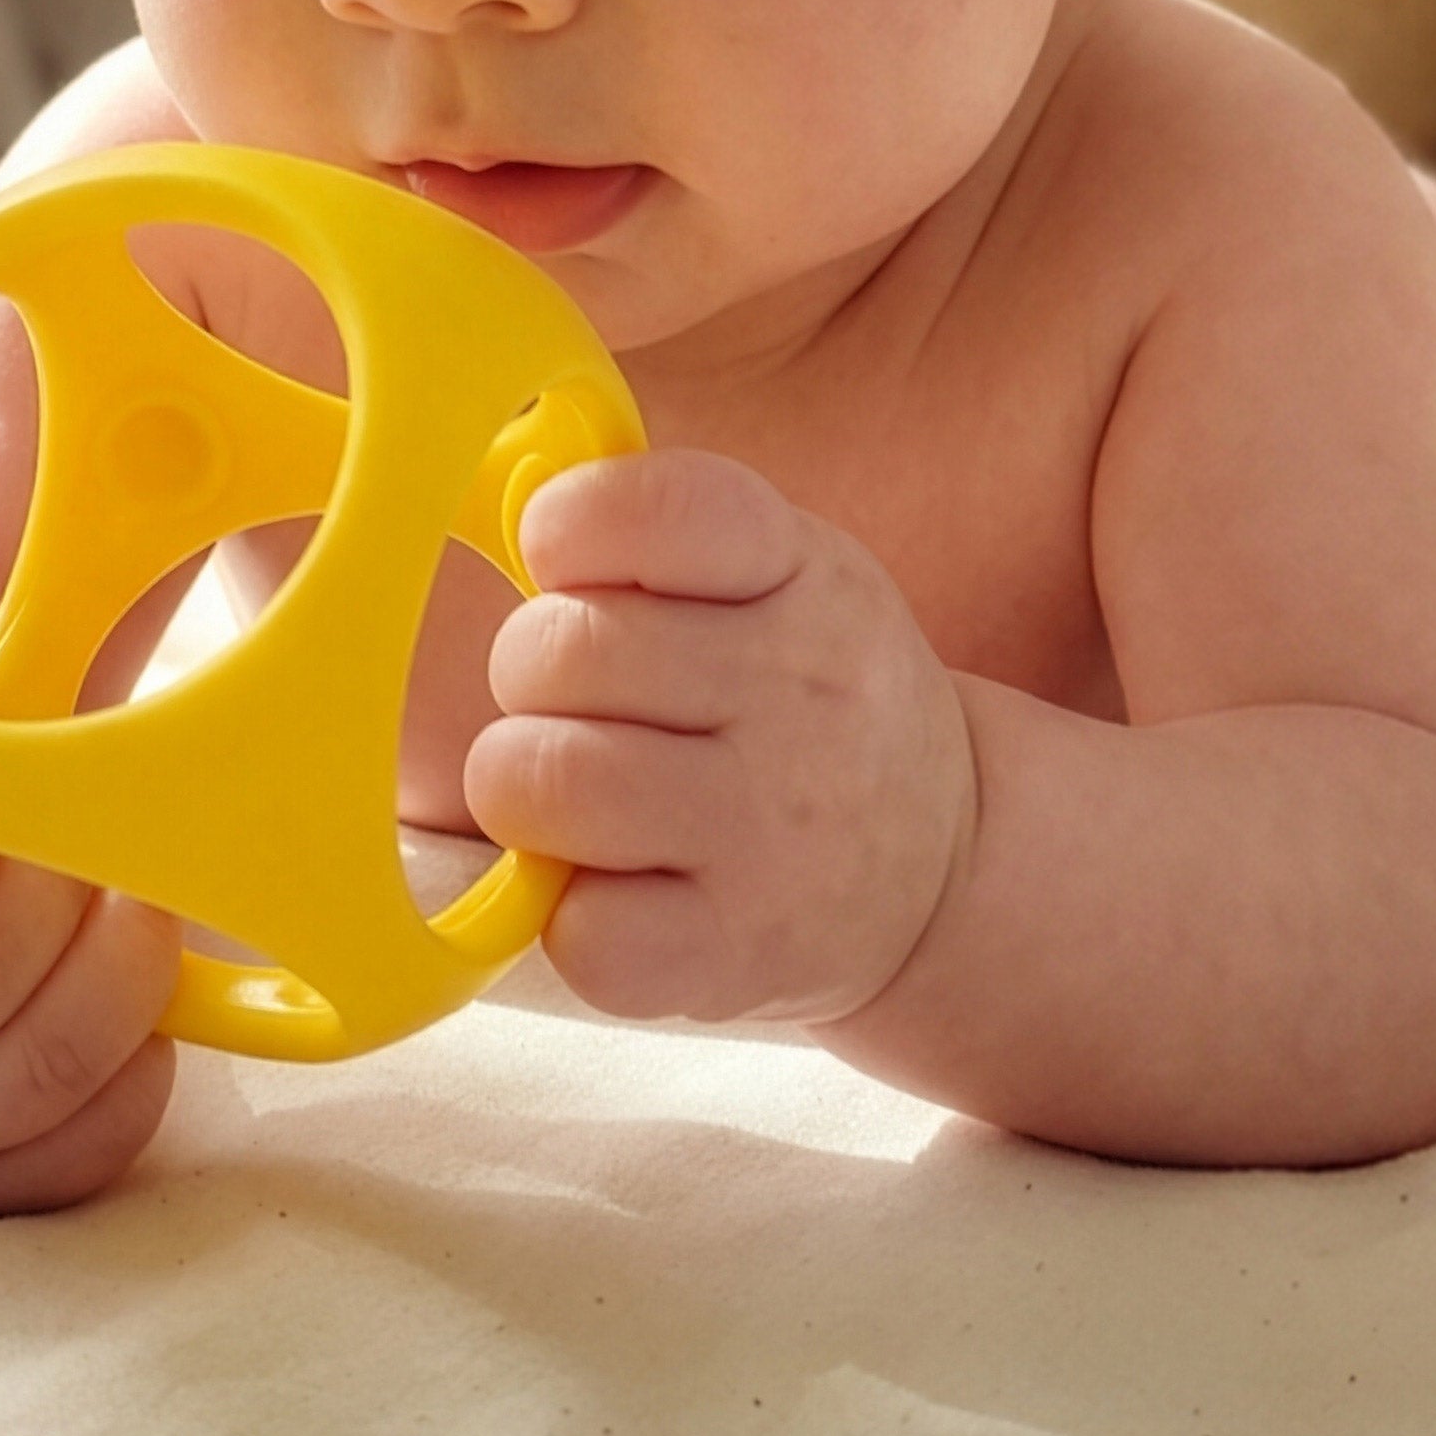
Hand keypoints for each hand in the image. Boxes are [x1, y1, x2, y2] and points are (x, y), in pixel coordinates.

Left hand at [463, 452, 977, 1027]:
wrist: (950, 863)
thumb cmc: (804, 691)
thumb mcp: (774, 569)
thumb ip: (644, 528)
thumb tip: (484, 483)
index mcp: (800, 570)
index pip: (652, 510)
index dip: (566, 527)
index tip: (564, 562)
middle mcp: (800, 693)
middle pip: (555, 651)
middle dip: (530, 674)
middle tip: (579, 702)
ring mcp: (771, 832)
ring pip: (541, 781)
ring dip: (524, 788)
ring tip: (581, 790)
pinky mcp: (737, 952)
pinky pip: (576, 931)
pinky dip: (568, 914)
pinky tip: (623, 886)